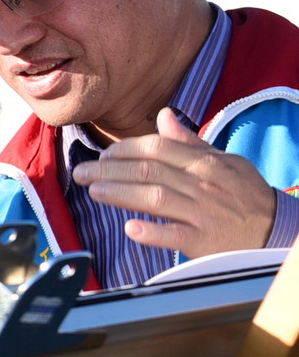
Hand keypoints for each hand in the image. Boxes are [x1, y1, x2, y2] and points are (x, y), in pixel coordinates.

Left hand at [70, 109, 278, 257]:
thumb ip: (190, 141)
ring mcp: (202, 212)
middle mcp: (202, 184)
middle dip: (109, 170)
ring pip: (155, 199)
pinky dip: (152, 232)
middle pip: (148, 171)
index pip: (157, 148)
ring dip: (120, 194)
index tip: (102, 154)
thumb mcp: (225, 161)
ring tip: (93, 191)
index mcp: (204, 162)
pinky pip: (175, 235)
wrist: (275, 230)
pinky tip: (130, 229)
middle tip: (81, 173)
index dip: (125, 149)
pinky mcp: (204, 240)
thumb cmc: (244, 194)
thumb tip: (163, 116)